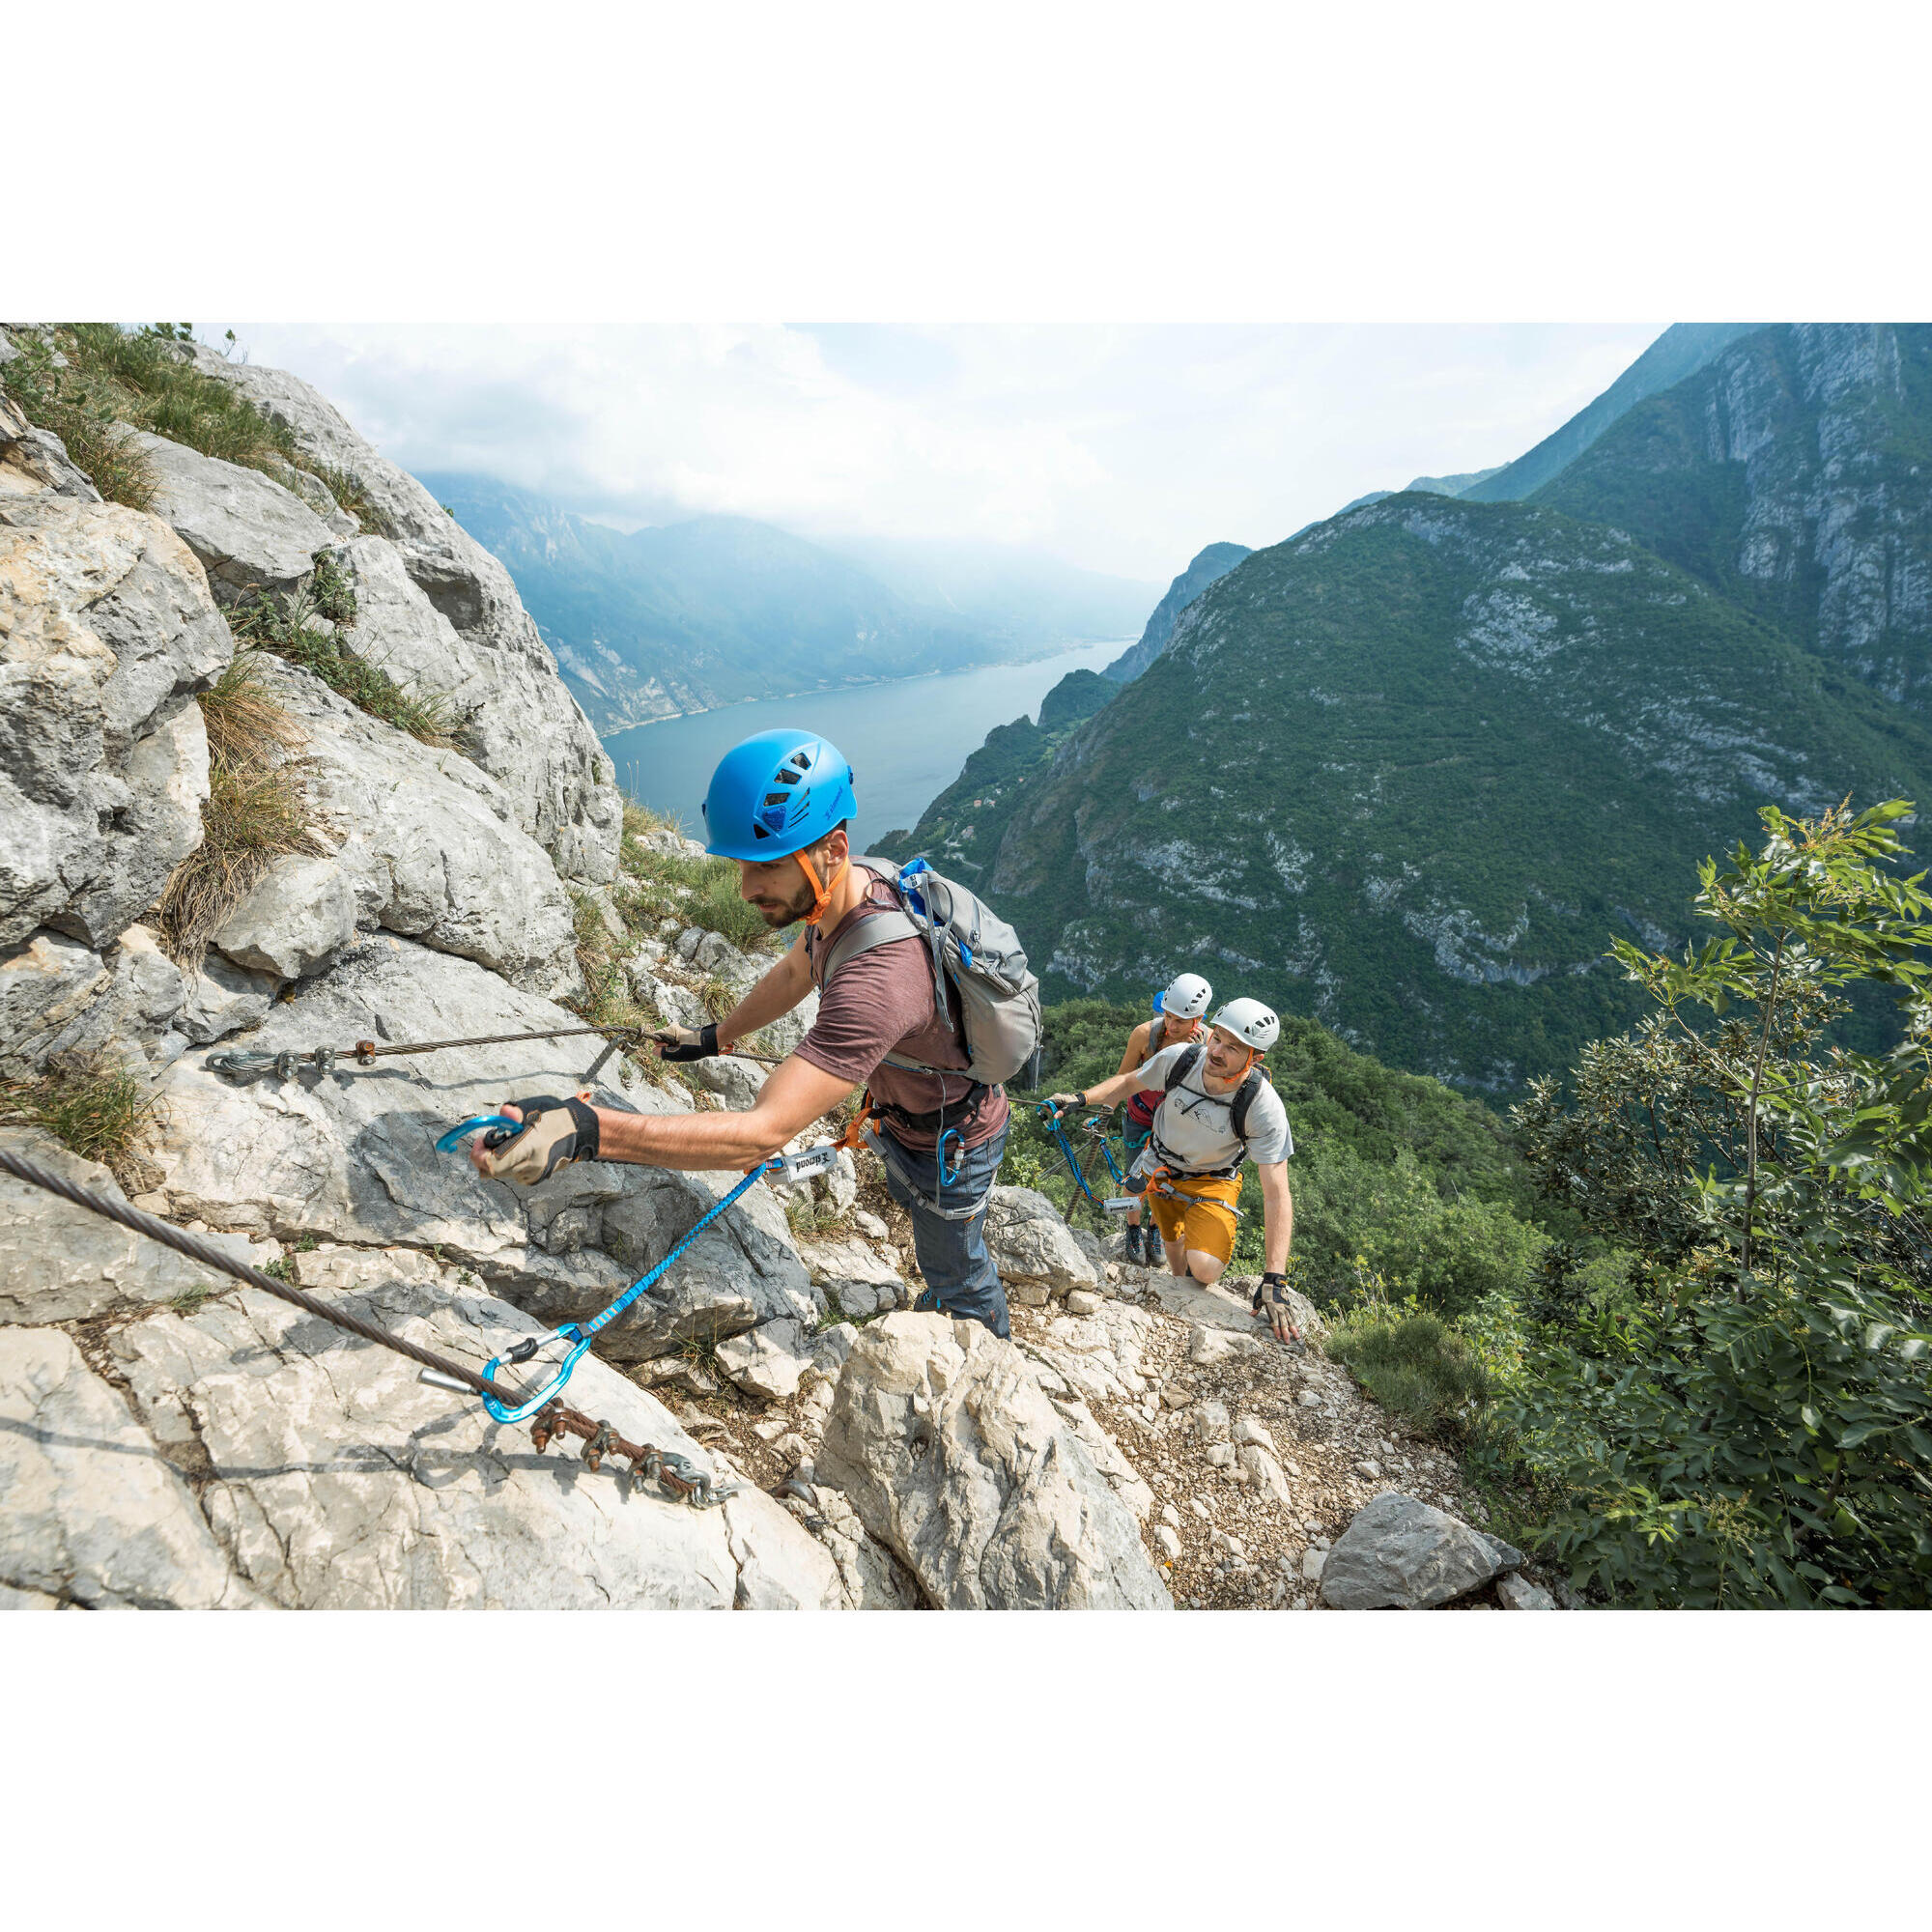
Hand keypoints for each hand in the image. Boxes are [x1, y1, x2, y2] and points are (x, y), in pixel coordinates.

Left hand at [468, 1093, 599, 1183]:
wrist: (579, 1132)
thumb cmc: (555, 1116)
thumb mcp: (535, 1107)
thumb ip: (516, 1112)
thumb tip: (504, 1112)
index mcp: (528, 1149)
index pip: (491, 1165)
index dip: (479, 1154)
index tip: (481, 1139)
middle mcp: (529, 1167)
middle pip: (490, 1171)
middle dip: (485, 1154)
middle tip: (496, 1137)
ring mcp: (532, 1176)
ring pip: (499, 1172)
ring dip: (498, 1158)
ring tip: (513, 1142)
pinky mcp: (533, 1179)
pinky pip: (510, 1173)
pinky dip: (508, 1163)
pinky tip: (521, 1150)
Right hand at [653, 1022, 718, 1062]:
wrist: (712, 1041)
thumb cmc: (695, 1047)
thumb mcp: (677, 1053)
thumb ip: (663, 1053)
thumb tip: (653, 1051)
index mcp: (671, 1029)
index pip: (656, 1036)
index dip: (659, 1045)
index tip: (668, 1048)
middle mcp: (675, 1026)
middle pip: (663, 1039)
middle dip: (668, 1046)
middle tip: (679, 1050)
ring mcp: (681, 1029)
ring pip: (671, 1041)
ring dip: (675, 1047)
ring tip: (685, 1050)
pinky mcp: (686, 1032)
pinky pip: (678, 1040)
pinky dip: (680, 1046)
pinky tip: (688, 1049)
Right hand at [1046, 1091, 1082, 1119]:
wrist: (1077, 1100)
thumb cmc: (1073, 1104)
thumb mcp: (1068, 1110)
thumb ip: (1061, 1113)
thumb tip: (1054, 1117)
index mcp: (1057, 1097)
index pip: (1046, 1102)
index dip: (1048, 1108)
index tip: (1053, 1113)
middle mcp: (1055, 1096)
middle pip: (1048, 1104)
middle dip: (1052, 1110)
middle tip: (1059, 1113)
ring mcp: (1055, 1097)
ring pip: (1050, 1105)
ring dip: (1054, 1110)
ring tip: (1061, 1110)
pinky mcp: (1056, 1099)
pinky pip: (1053, 1105)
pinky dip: (1056, 1108)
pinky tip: (1061, 1109)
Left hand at [1253, 1271, 1304, 1351]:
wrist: (1274, 1281)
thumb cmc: (1264, 1290)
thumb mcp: (1257, 1298)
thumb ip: (1256, 1307)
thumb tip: (1251, 1314)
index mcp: (1271, 1308)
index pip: (1274, 1321)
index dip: (1276, 1330)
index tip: (1278, 1337)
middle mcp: (1279, 1309)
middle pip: (1283, 1323)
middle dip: (1286, 1333)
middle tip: (1288, 1342)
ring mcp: (1285, 1307)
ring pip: (1290, 1320)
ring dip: (1294, 1329)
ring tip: (1298, 1337)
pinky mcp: (1289, 1306)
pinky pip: (1293, 1316)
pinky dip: (1296, 1323)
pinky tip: (1298, 1329)